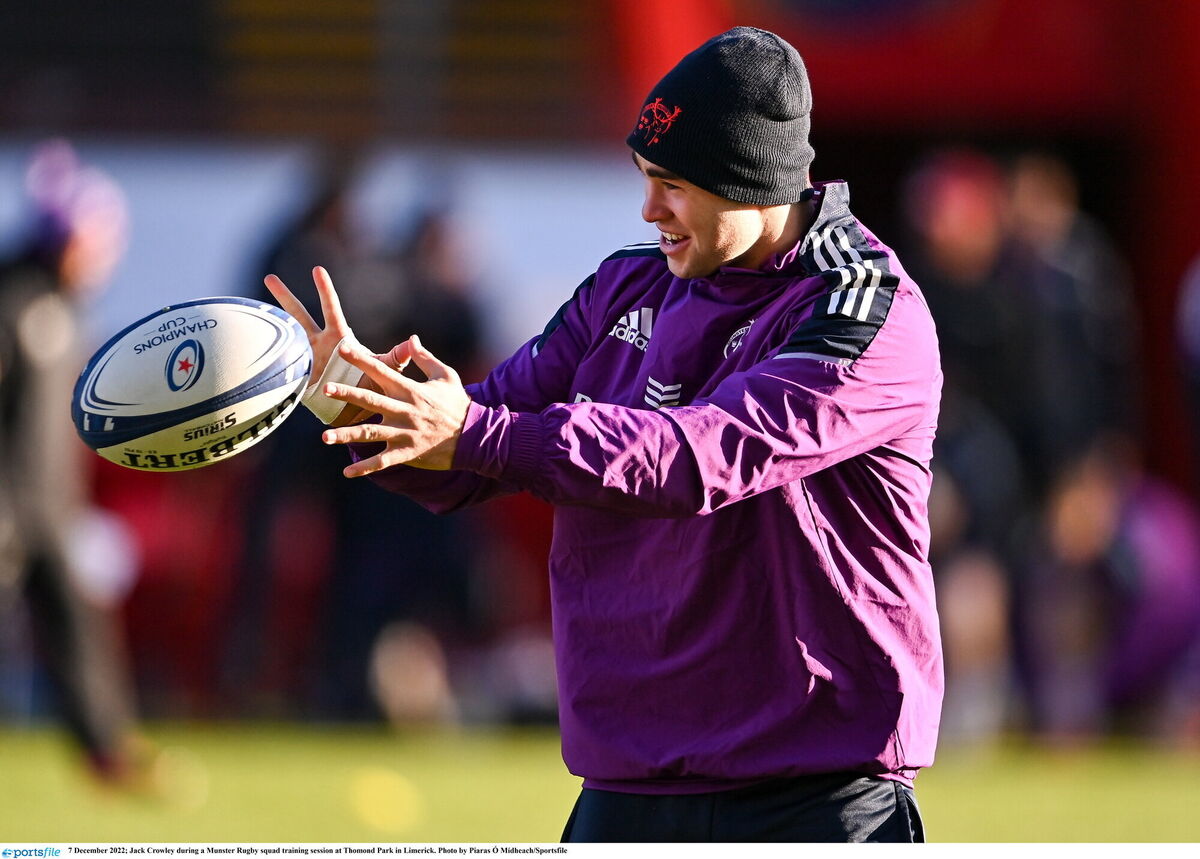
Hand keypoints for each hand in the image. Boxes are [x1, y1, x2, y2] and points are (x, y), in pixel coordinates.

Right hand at [264, 266, 405, 425]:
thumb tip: (414, 342)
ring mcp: (304, 358)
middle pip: (299, 315)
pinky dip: (265, 358)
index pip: (331, 308)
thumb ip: (396, 357)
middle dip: (284, 297)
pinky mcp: (296, 375)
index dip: (325, 289)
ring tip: (248, 313)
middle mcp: (318, 343)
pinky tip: (246, 347)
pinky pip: (279, 364)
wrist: (355, 412)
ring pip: (284, 336)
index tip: (317, 268)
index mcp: (339, 338)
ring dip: (268, 326)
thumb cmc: (371, 386)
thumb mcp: (384, 370)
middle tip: (270, 278)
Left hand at [319, 335, 470, 474]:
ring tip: (325, 437)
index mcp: (411, 390)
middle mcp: (405, 411)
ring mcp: (405, 433)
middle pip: (371, 400)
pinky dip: (365, 468)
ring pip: (370, 434)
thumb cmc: (459, 404)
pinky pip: (382, 462)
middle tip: (325, 389)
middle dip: (347, 394)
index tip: (342, 350)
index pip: (382, 371)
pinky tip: (347, 472)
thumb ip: (425, 358)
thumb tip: (412, 338)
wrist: (475, 437)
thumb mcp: (446, 376)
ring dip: (346, 436)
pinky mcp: (408, 453)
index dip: (362, 360)